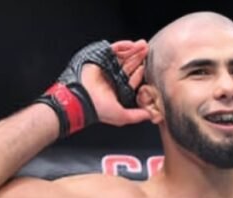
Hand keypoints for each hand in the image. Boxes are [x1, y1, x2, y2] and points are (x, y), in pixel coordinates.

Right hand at [36, 39, 150, 136]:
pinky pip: (113, 50)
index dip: (139, 72)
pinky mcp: (100, 58)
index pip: (131, 79)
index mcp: (117, 90)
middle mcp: (112, 78)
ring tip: (142, 45)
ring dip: (133, 50)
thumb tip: (151, 116)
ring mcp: (106, 67)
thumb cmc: (99, 109)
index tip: (146, 67)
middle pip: (128, 65)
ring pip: (122, 57)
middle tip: (147, 50)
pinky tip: (131, 45)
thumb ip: (137, 116)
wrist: (81, 99)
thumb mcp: (122, 117)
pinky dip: (122, 46)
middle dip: (138, 58)